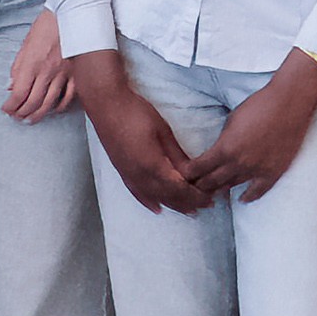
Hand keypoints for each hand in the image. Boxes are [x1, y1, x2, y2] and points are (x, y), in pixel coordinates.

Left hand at [0, 11, 74, 122]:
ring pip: (50, 103)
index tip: (6, 109)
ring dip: (38, 115)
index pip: (19, 93)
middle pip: (33, 102)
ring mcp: (64, 74)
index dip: (11, 106)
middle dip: (22, 113)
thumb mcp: (25, 45)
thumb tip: (11, 88)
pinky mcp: (76, 74)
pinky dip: (60, 107)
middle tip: (17, 117)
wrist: (69, 14)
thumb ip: (17, 68)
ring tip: (30, 119)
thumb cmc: (45, 27)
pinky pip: (68, 97)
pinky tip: (53, 109)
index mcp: (32, 63)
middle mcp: (47, 71)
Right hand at [73, 58, 206, 213]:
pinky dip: (149, 202)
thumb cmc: (135, 113)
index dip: (196, 195)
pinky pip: (137, 193)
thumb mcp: (163, 132)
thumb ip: (177, 155)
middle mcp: (140, 176)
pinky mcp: (122, 171)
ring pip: (155, 198)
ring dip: (173, 205)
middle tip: (207, 204)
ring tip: (189, 211)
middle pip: (169, 197)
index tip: (210, 197)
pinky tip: (157, 208)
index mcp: (153, 166)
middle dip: (189, 203)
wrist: (106, 104)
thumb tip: (192, 172)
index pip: (180, 189)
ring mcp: (129, 175)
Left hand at [190, 54, 316, 203]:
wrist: (289, 104)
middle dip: (199, 186)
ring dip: (220, 191)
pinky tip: (241, 199)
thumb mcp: (231, 121)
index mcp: (224, 149)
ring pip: (231, 187)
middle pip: (211, 183)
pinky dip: (247, 196)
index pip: (198, 169)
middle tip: (193, 188)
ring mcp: (256, 170)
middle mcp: (238, 164)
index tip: (184, 176)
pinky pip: (257, 192)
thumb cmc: (258, 106)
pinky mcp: (273, 173)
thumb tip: (215, 152)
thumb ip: (222, 141)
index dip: (188, 174)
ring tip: (212, 195)